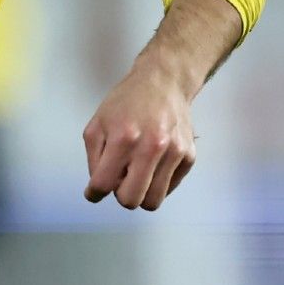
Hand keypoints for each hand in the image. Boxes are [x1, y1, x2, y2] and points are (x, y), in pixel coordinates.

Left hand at [81, 61, 196, 210]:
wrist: (164, 83)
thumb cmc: (126, 102)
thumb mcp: (98, 123)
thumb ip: (94, 157)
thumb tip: (100, 188)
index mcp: (122, 138)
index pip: (104, 184)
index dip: (95, 193)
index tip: (94, 192)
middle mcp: (151, 147)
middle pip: (131, 200)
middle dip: (120, 195)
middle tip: (120, 179)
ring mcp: (173, 153)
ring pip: (153, 201)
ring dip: (141, 193)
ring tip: (137, 174)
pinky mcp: (189, 157)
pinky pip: (169, 188)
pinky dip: (157, 183)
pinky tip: (153, 164)